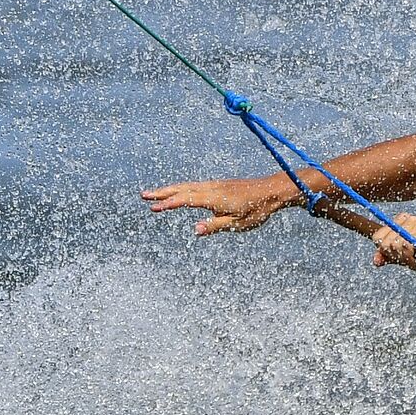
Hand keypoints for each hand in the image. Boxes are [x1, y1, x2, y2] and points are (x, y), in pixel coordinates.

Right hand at [141, 177, 292, 235]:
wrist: (272, 190)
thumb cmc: (257, 209)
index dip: (169, 204)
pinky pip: (195, 185)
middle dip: (162, 193)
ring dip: (169, 189)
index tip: (153, 207)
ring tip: (154, 194)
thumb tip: (195, 229)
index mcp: (214, 198)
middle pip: (182, 189)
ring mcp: (215, 185)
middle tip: (143, 196)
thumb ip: (215, 226)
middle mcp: (212, 188)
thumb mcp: (238, 223)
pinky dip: (182, 188)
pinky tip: (178, 191)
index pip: (186, 200)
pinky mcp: (219, 185)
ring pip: (187, 186)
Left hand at [371, 213, 415, 271]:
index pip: (378, 237)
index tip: (397, 255)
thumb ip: (388, 257)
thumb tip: (376, 261)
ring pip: (396, 244)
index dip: (385, 251)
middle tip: (411, 256)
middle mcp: (407, 218)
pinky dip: (413, 256)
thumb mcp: (402, 257)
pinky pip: (408, 246)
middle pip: (385, 242)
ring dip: (406, 257)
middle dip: (396, 255)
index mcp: (399, 221)